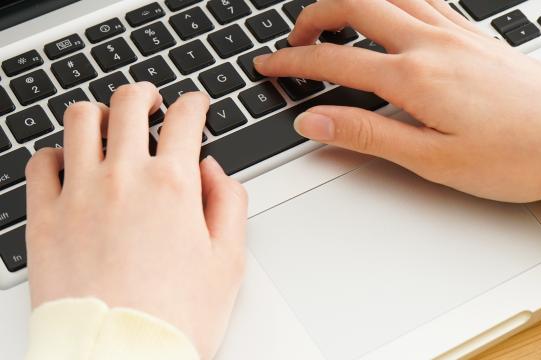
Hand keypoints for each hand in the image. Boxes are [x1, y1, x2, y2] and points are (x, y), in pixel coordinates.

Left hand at [25, 83, 246, 357]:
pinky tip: (69, 165)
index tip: (196, 106)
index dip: (196, 103)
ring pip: (79, 119)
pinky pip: (40, 163)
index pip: (186, 118)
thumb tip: (212, 169)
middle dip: (146, 93)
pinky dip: (56, 154)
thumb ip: (229, 201)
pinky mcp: (44, 218)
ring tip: (108, 124)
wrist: (119, 357)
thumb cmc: (176, 317)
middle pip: (129, 103)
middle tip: (152, 103)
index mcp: (173, 186)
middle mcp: (124, 178)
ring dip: (99, 113)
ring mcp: (78, 194)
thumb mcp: (229, 260)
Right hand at [254, 0, 540, 201]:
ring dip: (352, 1)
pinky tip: (390, 11)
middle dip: (315, 16)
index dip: (294, 62)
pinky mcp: (474, 33)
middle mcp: (432, 43)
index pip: (335, 60)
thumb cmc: (515, 155)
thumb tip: (314, 121)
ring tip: (333, 20)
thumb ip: (367, 134)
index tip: (270, 66)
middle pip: (356, 5)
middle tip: (295, 38)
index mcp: (415, 78)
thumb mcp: (432, 159)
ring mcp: (455, 32)